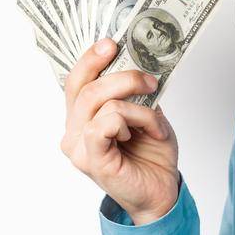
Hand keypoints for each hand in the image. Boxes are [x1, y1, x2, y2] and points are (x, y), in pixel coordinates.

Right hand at [60, 38, 179, 224]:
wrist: (161, 192)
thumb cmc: (151, 155)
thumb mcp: (146, 114)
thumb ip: (134, 93)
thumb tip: (138, 63)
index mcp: (81, 119)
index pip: (76, 81)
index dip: (90, 59)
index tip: (111, 43)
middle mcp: (73, 132)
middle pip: (86, 87)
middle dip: (123, 76)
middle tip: (150, 80)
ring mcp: (78, 147)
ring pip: (102, 103)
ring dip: (138, 106)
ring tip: (154, 122)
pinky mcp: (91, 159)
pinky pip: (108, 122)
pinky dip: (134, 120)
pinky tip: (143, 134)